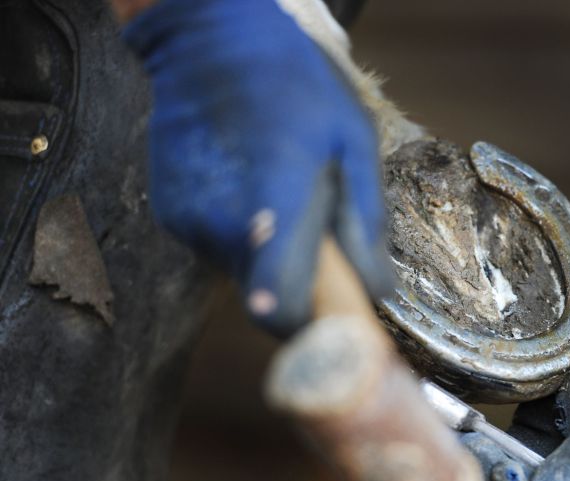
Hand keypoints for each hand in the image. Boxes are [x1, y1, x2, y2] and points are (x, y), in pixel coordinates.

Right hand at [123, 0, 391, 336]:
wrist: (208, 41)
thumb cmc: (294, 84)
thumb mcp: (353, 140)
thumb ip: (364, 222)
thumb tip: (378, 292)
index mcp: (276, 200)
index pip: (279, 304)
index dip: (308, 328)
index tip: (331, 329)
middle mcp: (222, 221)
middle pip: (267, 301)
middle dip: (299, 287)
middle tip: (320, 244)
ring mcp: (189, 221)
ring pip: (243, 276)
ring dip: (270, 256)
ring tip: (281, 198)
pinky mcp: (170, 215)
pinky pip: (218, 250)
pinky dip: (241, 236)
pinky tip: (251, 188)